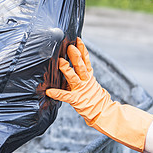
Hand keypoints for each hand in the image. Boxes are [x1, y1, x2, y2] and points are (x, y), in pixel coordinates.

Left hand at [46, 37, 152, 152]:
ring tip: (60, 61)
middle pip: (81, 66)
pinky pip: (65, 96)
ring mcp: (81, 90)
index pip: (86, 60)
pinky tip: (49, 91)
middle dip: (75, 55)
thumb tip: (76, 62)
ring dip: (67, 69)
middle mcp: (86, 81)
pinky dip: (57, 93)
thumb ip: (82, 74)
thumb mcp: (90, 83)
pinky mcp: (76, 100)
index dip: (82, 49)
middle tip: (69, 46)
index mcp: (89, 76)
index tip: (78, 39)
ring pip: (74, 77)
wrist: (103, 112)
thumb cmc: (94, 97)